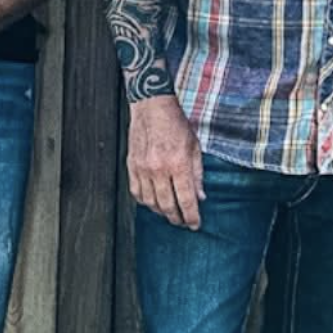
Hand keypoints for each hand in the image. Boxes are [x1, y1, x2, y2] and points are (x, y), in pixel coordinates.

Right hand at [127, 95, 203, 229]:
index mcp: (179, 164)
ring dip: (161, 212)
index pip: (186, 200)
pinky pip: (137, 192)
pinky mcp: (132, 166)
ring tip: (170, 213)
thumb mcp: (195, 147)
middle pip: (168, 206)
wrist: (152, 106)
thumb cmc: (176, 124)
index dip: (191, 217)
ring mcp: (143, 168)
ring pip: (151, 202)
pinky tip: (153, 202)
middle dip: (177, 219)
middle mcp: (159, 169)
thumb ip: (197, 175)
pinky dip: (145, 202)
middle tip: (183, 222)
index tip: (195, 225)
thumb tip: (200, 197)